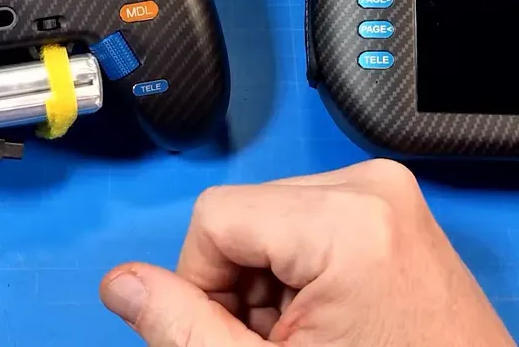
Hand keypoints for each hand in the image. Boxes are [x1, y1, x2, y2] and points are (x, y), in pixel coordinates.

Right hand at [99, 160, 514, 345]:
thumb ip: (183, 326)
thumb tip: (122, 284)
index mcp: (347, 220)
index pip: (214, 218)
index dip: (202, 284)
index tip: (233, 335)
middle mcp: (375, 189)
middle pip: (246, 217)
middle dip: (241, 286)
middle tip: (279, 346)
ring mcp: (392, 196)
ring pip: (273, 223)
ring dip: (271, 285)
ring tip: (311, 340)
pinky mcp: (396, 212)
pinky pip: (312, 225)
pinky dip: (302, 277)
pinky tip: (329, 323)